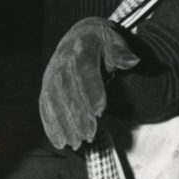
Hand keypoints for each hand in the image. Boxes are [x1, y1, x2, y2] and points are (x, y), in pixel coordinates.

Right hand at [39, 17, 139, 149]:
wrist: (79, 36)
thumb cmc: (101, 43)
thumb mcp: (114, 41)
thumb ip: (122, 53)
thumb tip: (133, 60)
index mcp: (81, 46)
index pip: (84, 70)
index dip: (91, 90)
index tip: (100, 111)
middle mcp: (62, 60)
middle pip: (66, 89)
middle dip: (77, 114)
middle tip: (89, 135)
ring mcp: (51, 73)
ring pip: (53, 100)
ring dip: (63, 123)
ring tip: (75, 143)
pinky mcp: (45, 86)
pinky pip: (44, 106)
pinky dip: (50, 125)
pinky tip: (59, 141)